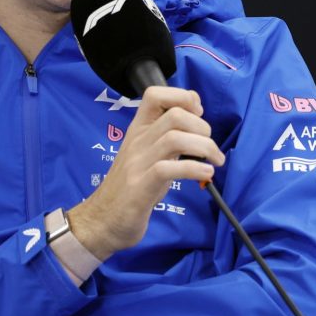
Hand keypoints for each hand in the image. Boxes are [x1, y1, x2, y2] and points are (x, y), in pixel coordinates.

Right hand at [68, 86, 224, 259]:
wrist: (101, 221)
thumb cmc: (130, 187)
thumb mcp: (147, 155)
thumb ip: (166, 137)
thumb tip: (197, 124)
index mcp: (138, 129)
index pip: (155, 94)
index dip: (183, 97)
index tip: (199, 115)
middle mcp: (137, 141)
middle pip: (175, 115)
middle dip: (202, 127)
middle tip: (210, 147)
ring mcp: (137, 164)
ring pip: (175, 138)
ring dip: (204, 147)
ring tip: (214, 161)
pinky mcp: (140, 187)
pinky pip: (169, 169)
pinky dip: (194, 169)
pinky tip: (206, 174)